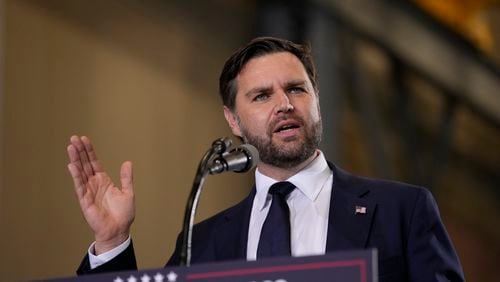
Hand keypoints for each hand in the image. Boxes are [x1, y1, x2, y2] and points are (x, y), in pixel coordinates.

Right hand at [67, 135, 134, 254]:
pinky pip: (79, 186)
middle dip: (80, 151)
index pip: (94, 162)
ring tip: (71, 147)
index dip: (89, 151)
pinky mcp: (85, 200)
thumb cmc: (122, 215)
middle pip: (85, 164)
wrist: (118, 230)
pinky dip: (76, 176)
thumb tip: (128, 162)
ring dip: (75, 160)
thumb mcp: (128, 193)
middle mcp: (94, 184)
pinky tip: (72, 165)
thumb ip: (126, 178)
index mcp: (103, 181)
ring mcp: (88, 191)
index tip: (84, 139)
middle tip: (73, 138)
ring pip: (80, 172)